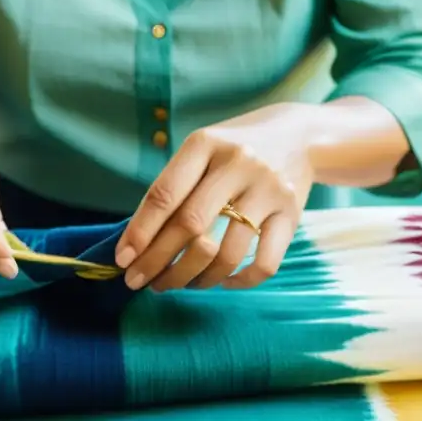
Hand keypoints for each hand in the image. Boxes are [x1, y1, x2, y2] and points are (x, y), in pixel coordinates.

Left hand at [115, 104, 313, 291]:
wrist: (298, 137)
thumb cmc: (233, 151)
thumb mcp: (202, 151)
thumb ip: (174, 187)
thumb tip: (136, 244)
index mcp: (205, 144)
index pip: (164, 195)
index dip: (140, 232)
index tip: (123, 260)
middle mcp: (238, 163)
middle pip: (190, 225)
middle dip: (158, 262)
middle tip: (140, 282)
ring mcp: (268, 188)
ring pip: (225, 253)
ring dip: (195, 278)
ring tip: (179, 284)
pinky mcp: (292, 213)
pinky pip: (264, 264)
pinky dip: (238, 281)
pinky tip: (223, 281)